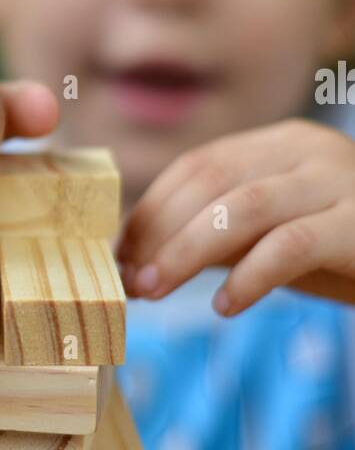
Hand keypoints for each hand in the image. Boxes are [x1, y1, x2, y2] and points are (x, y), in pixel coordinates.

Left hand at [116, 118, 354, 315]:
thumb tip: (138, 261)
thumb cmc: (347, 252)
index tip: (118, 254)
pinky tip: (225, 306)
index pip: (197, 165)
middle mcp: (309, 149)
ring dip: (186, 252)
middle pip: (211, 182)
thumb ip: (219, 239)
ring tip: (154, 290)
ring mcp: (340, 181)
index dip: (149, 210)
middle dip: (159, 233)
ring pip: (243, 207)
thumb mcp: (275, 238)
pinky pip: (292, 245)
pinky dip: (249, 276)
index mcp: (282, 143)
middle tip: (129, 280)